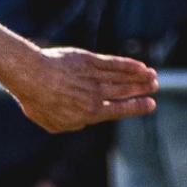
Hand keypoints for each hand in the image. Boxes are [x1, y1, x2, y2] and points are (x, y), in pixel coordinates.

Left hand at [4, 46, 157, 133]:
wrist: (31, 77)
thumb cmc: (38, 102)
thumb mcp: (53, 124)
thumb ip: (72, 125)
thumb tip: (83, 123)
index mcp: (89, 114)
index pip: (119, 110)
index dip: (136, 107)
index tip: (150, 104)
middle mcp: (95, 96)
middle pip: (124, 92)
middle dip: (142, 89)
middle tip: (155, 86)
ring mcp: (93, 77)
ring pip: (122, 77)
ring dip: (140, 77)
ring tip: (152, 76)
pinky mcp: (89, 61)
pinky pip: (113, 63)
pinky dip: (128, 65)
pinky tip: (138, 65)